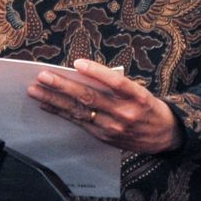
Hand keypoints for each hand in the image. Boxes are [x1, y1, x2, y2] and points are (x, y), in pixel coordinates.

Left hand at [27, 59, 183, 154]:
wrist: (165, 136)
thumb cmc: (149, 107)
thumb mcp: (141, 91)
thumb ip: (116, 84)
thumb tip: (82, 73)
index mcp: (138, 97)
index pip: (116, 82)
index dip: (97, 72)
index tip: (78, 63)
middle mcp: (125, 113)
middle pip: (90, 97)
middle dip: (63, 86)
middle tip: (43, 76)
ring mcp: (113, 128)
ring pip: (79, 111)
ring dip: (54, 100)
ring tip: (36, 90)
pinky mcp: (105, 138)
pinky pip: (79, 123)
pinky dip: (61, 113)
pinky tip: (47, 105)